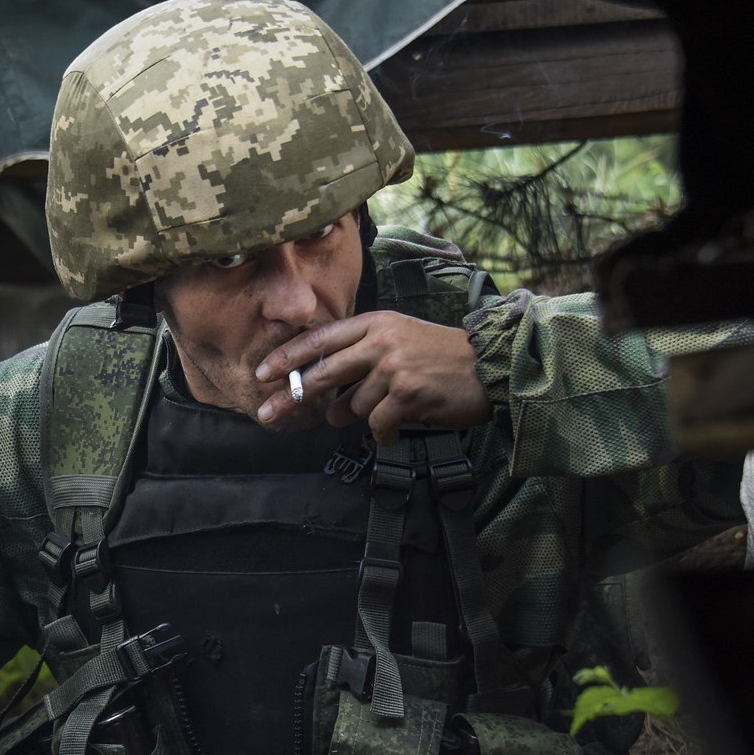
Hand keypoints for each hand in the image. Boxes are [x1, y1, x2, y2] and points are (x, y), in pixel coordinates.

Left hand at [255, 310, 491, 443]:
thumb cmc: (442, 358)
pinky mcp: (407, 394)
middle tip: (269, 413)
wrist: (490, 367)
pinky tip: (397, 427)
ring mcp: (394, 367)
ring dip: (362, 416)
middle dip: (293, 396)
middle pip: (323, 372)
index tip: (263, 373)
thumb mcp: (400, 340)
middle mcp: (381, 341)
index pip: (320, 338)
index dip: (288, 356)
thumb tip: (328, 402)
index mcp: (376, 322)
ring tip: (387, 409)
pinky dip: (384, 432)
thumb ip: (362, 359)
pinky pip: (377, 424)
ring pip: (353, 405)